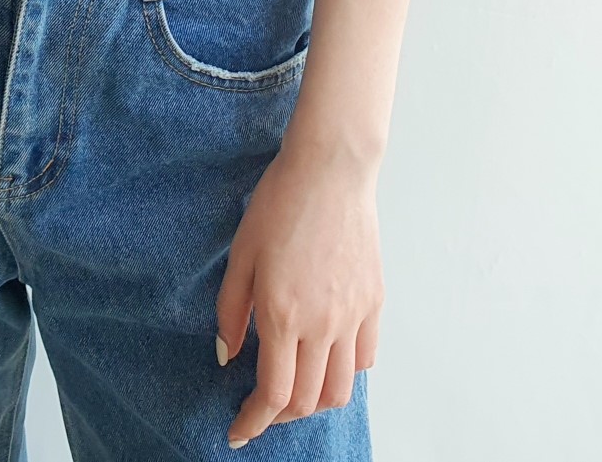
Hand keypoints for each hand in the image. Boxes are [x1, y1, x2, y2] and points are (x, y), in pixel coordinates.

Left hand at [215, 139, 383, 448]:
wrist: (330, 170)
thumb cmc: (279, 203)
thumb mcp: (241, 253)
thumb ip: (231, 310)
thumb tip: (227, 355)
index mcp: (284, 313)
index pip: (274, 394)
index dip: (254, 421)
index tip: (238, 431)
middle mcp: (323, 324)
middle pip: (308, 400)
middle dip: (280, 415)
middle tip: (259, 408)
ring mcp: (354, 316)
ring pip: (341, 389)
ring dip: (315, 402)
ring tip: (294, 391)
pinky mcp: (374, 302)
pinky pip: (364, 359)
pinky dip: (344, 373)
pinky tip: (325, 359)